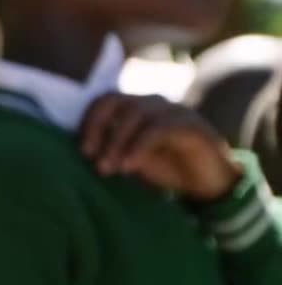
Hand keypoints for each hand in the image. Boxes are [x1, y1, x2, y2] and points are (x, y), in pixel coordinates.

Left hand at [81, 93, 239, 200]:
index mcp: (136, 109)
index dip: (89, 122)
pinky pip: (159, 129)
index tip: (83, 151)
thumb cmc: (165, 170)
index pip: (105, 100)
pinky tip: (129, 167)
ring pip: (137, 113)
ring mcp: (174, 112)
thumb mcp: (128, 160)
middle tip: (91, 160)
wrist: (207, 183)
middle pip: (118, 102)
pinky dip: (138, 147)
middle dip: (99, 130)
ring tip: (108, 169)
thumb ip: (107, 151)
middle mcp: (154, 104)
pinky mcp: (191, 126)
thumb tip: (77, 155)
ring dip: (116, 142)